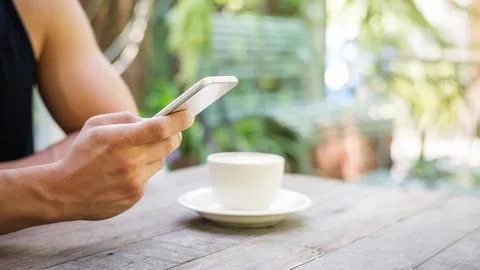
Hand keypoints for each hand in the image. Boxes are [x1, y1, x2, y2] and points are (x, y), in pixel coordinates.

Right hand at [49, 111, 193, 220]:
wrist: (63, 192)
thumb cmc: (80, 154)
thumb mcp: (96, 125)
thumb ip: (126, 119)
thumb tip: (152, 121)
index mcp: (121, 140)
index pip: (161, 128)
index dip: (179, 120)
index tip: (189, 115)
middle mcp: (131, 162)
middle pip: (169, 144)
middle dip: (173, 135)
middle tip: (172, 130)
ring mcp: (135, 181)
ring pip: (160, 161)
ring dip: (155, 154)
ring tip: (136, 152)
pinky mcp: (135, 196)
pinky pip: (149, 177)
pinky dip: (143, 171)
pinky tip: (125, 171)